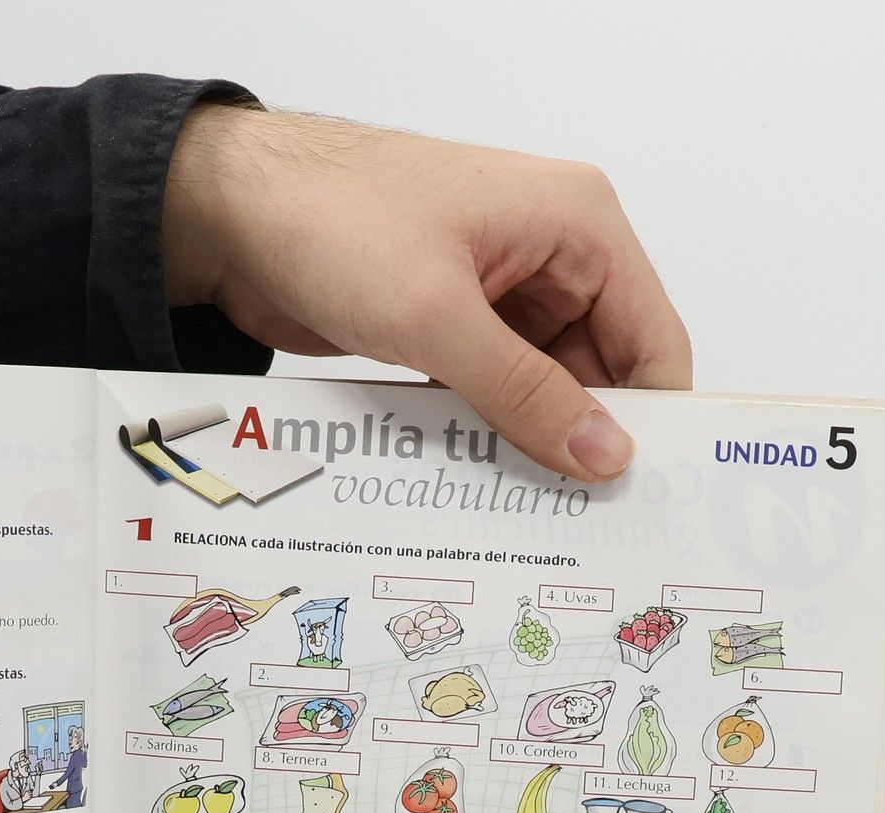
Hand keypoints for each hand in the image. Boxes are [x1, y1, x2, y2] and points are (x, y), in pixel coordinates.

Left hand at [163, 109, 690, 479]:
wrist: (231, 215)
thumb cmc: (334, 223)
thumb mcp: (439, 318)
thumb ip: (524, 392)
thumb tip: (603, 454)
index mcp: (577, 225)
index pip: (653, 337)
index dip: (650, 418)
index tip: (635, 497)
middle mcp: (549, 255)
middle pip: (600, 371)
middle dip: (585, 441)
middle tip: (573, 526)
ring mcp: (496, 291)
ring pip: (540, 389)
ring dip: (528, 445)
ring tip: (525, 518)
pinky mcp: (446, 324)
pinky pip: (487, 391)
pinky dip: (482, 434)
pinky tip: (475, 487)